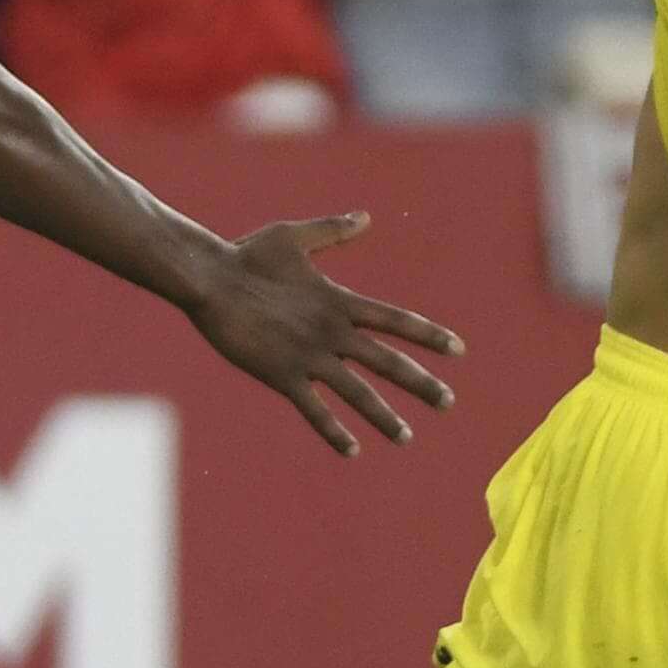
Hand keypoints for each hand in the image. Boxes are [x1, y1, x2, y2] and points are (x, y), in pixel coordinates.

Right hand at [179, 212, 465, 454]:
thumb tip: (365, 217)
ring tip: (406, 437)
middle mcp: (332, 331)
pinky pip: (315, 409)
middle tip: (449, 402)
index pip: (396, 320)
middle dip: (421, 384)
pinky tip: (354, 450)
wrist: (209, 280)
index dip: (428, 335)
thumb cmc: (246, 254)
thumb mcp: (294, 237)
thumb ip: (332, 230)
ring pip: (358, 393)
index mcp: (339, 300)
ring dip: (384, 417)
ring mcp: (309, 355)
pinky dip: (335, 431)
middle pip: (387, 361)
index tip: (458, 350)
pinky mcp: (282, 375)